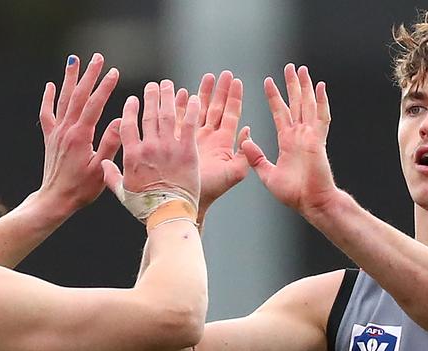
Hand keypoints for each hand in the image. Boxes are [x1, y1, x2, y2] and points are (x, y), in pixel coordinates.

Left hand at [38, 53, 121, 213]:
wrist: (55, 199)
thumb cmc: (81, 189)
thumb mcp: (100, 169)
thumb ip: (110, 144)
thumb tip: (121, 121)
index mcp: (81, 137)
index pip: (94, 105)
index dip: (104, 87)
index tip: (114, 72)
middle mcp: (66, 130)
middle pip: (78, 96)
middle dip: (89, 75)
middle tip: (98, 58)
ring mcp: (56, 133)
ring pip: (63, 99)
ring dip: (69, 78)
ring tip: (74, 60)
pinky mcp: (50, 138)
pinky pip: (47, 113)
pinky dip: (48, 98)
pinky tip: (51, 85)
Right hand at [102, 80, 200, 208]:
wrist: (168, 214)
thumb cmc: (145, 207)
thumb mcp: (123, 193)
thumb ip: (111, 176)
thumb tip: (103, 164)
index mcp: (132, 155)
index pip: (127, 125)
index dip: (130, 109)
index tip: (133, 100)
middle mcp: (149, 147)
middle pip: (148, 114)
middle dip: (150, 96)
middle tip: (153, 86)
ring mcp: (169, 148)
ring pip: (167, 114)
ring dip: (167, 96)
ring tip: (167, 85)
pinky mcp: (187, 151)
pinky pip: (188, 125)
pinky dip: (190, 110)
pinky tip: (192, 98)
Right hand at [174, 71, 249, 220]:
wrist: (188, 201)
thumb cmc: (212, 190)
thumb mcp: (234, 173)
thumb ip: (245, 154)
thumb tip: (249, 131)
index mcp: (224, 143)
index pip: (230, 114)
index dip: (234, 97)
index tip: (236, 80)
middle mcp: (210, 138)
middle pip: (216, 108)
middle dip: (220, 90)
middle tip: (224, 73)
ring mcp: (194, 138)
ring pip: (199, 110)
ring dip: (203, 93)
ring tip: (207, 76)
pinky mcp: (179, 140)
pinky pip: (181, 118)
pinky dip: (182, 105)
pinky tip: (183, 92)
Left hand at [241, 64, 336, 217]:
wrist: (311, 203)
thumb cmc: (293, 193)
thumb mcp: (268, 174)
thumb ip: (256, 158)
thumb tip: (245, 140)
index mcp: (288, 141)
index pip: (280, 113)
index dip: (274, 97)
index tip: (268, 82)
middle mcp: (300, 135)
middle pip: (296, 103)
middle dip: (292, 85)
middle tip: (289, 67)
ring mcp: (310, 136)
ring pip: (308, 105)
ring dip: (305, 87)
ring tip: (301, 70)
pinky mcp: (318, 140)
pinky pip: (321, 117)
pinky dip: (322, 101)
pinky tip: (320, 87)